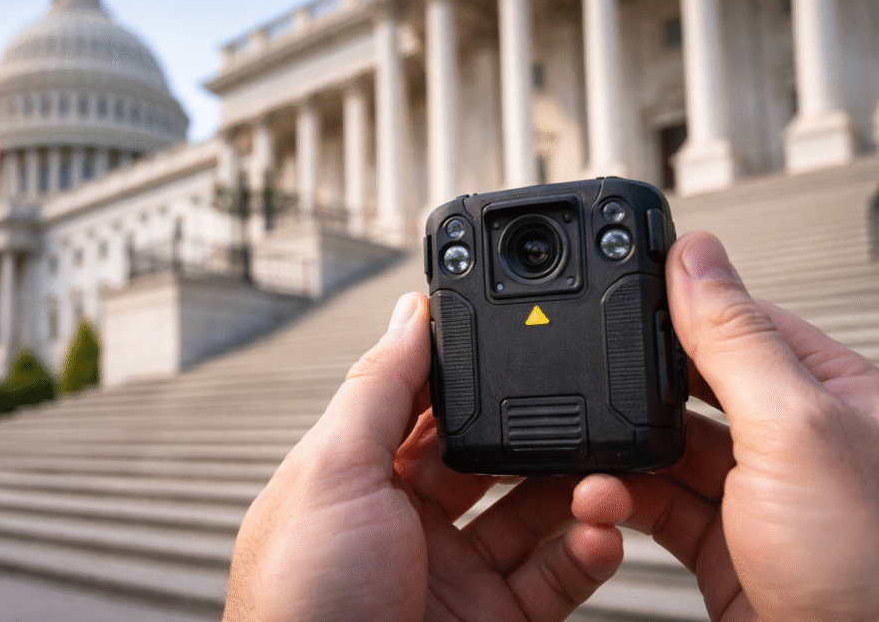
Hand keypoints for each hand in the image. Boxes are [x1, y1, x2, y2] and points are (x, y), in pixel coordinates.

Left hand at [225, 292, 624, 621]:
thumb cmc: (299, 605)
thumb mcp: (331, 474)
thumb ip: (379, 390)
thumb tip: (411, 313)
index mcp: (359, 474)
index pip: (428, 405)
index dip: (473, 374)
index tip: (525, 337)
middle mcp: (407, 518)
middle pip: (492, 456)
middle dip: (539, 433)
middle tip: (585, 413)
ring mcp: (453, 571)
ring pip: (533, 512)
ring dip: (577, 491)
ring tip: (606, 480)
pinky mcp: (494, 618)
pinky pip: (555, 574)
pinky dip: (587, 551)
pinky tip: (602, 532)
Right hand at [573, 232, 878, 621]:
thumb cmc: (871, 568)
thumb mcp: (795, 430)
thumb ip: (735, 341)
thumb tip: (696, 258)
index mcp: (829, 389)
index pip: (740, 320)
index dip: (677, 307)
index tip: (616, 295)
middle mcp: (792, 437)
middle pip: (688, 385)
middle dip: (633, 392)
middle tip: (592, 391)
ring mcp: (754, 493)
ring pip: (663, 448)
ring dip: (619, 455)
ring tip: (592, 465)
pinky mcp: (720, 542)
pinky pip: (655, 503)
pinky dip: (619, 502)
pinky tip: (603, 502)